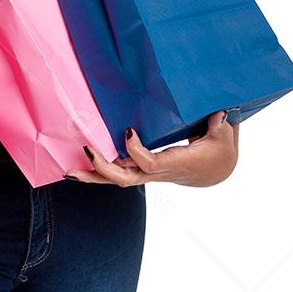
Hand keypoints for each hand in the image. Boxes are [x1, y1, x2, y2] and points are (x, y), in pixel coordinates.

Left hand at [65, 110, 238, 187]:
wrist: (217, 171)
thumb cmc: (219, 152)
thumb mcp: (224, 136)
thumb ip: (220, 124)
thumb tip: (219, 112)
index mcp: (174, 163)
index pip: (149, 163)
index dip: (135, 151)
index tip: (127, 130)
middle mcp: (156, 172)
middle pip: (124, 178)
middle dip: (102, 168)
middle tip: (85, 149)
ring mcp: (146, 172)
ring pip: (116, 179)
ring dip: (92, 175)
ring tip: (68, 171)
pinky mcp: (142, 169)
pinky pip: (117, 172)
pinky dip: (98, 170)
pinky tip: (78, 165)